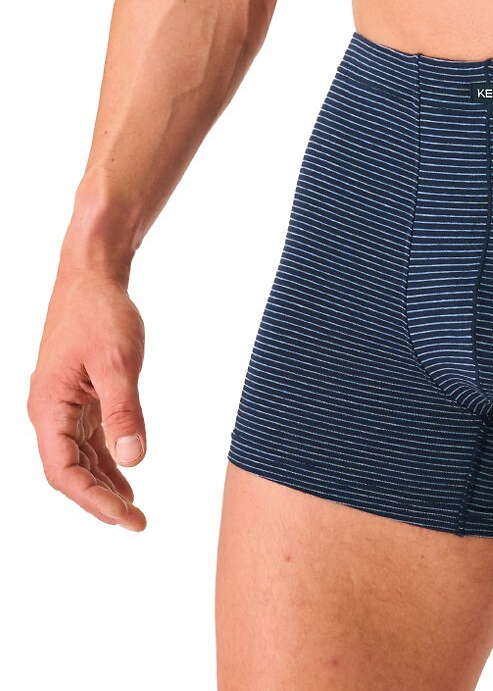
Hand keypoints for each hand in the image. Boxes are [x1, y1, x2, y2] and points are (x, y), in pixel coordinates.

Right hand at [28, 273, 147, 529]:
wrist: (93, 275)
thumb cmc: (101, 312)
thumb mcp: (118, 362)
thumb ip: (125, 410)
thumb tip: (133, 459)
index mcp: (49, 407)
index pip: (64, 471)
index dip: (93, 500)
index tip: (125, 517)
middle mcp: (49, 410)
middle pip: (69, 471)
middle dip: (100, 499)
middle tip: (138, 523)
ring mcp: (63, 403)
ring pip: (78, 456)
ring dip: (104, 483)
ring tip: (133, 510)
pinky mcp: (79, 393)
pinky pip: (88, 437)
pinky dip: (106, 458)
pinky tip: (126, 474)